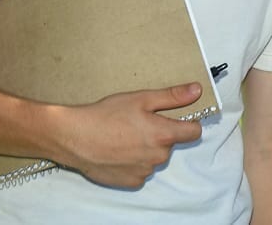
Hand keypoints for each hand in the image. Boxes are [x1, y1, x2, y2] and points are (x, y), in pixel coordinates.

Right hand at [56, 83, 204, 188]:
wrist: (75, 138)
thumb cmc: (106, 116)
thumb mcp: (141, 99)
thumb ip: (172, 96)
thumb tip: (196, 91)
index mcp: (164, 134)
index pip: (194, 132)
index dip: (188, 123)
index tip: (177, 118)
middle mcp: (158, 156)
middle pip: (170, 144)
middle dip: (160, 134)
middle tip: (138, 123)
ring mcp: (145, 171)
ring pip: (154, 157)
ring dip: (146, 149)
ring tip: (124, 136)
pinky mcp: (131, 181)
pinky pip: (141, 170)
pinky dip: (134, 162)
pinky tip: (118, 151)